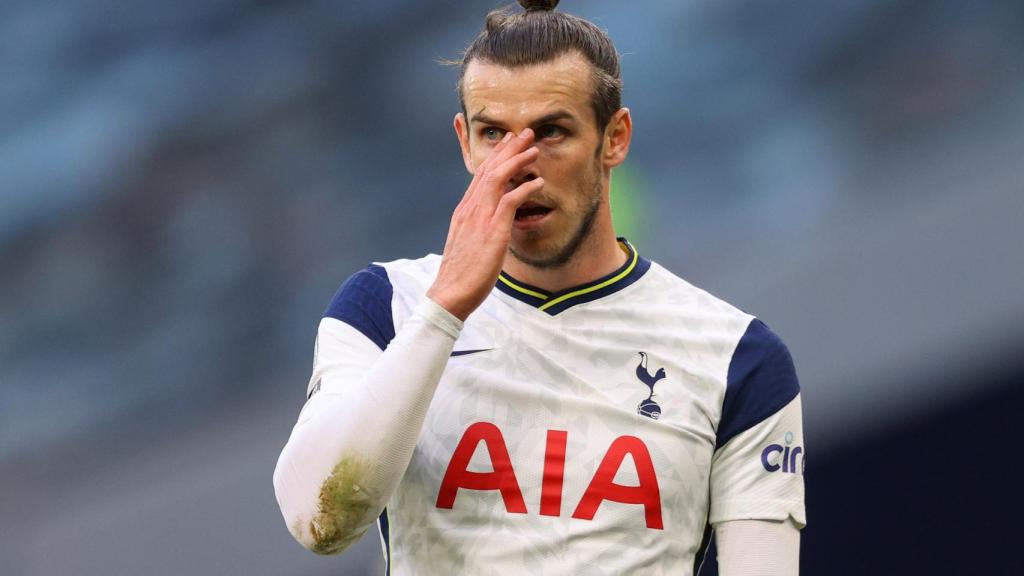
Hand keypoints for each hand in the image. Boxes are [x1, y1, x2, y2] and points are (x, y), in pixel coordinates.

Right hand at [427, 129, 543, 320]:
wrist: (450, 293)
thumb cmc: (460, 274)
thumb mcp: (467, 243)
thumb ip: (477, 228)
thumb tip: (489, 223)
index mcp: (464, 211)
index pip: (480, 176)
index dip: (496, 157)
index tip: (508, 144)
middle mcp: (470, 209)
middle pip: (490, 169)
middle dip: (508, 149)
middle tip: (524, 133)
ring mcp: (480, 218)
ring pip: (499, 178)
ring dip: (517, 161)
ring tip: (533, 149)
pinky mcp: (492, 230)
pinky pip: (510, 201)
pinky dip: (525, 188)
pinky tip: (537, 182)